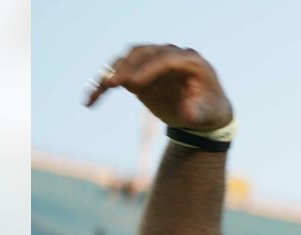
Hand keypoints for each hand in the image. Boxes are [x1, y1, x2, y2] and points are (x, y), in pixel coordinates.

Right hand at [85, 44, 232, 130]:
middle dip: (125, 68)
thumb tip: (187, 112)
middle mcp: (170, 55)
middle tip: (109, 85)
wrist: (204, 111)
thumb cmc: (208, 110)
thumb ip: (197, 112)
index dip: (148, 70)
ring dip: (110, 74)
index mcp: (190, 61)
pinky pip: (119, 74)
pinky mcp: (141, 72)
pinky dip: (104, 85)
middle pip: (143, 54)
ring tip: (97, 91)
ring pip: (127, 59)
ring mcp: (154, 61)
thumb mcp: (208, 114)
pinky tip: (91, 100)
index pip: (165, 59)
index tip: (131, 85)